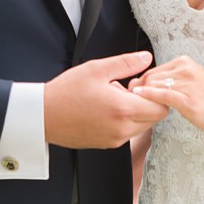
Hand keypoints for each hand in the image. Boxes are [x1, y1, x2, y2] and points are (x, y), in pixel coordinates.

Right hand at [44, 51, 168, 148]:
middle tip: (129, 88)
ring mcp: (114, 140)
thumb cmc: (65, 93)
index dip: (156, 93)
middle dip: (148, 102)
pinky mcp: (106, 144)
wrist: (42, 116)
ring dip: (137, 112)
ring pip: (142, 126)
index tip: (141, 83)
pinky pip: (127, 133)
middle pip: (155, 118)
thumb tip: (146, 58)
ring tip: (116, 97)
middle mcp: (121, 129)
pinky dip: (126, 121)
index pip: (161, 107)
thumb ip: (126, 63)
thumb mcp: (97, 69)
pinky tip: (108, 108)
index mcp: (123, 110)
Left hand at [129, 56, 203, 139]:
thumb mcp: (192, 83)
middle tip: (129, 104)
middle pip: (148, 77)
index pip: (151, 71)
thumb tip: (148, 87)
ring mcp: (186, 84)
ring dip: (139, 97)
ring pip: (152, 85)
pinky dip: (146, 96)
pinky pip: (161, 95)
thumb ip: (173, 82)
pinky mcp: (188, 100)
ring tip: (133, 108)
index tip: (134, 97)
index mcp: (184, 63)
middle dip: (137, 90)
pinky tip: (137, 99)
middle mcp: (184, 69)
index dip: (140, 85)